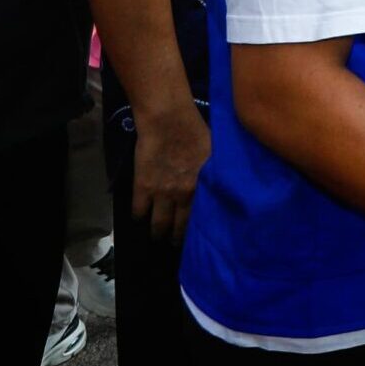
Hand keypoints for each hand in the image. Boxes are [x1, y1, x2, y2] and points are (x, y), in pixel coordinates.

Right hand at [133, 104, 210, 242]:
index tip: (198, 239)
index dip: (198, 231)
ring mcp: (161, 193)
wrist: (169, 122)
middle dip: (175, 238)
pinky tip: (140, 219)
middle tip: (173, 243)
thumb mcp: (216, 157)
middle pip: (177, 226)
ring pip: (157, 223)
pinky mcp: (142, 186)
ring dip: (156, 232)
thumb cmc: (198, 133)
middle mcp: (182, 196)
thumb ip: (216, 176)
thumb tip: (226, 189)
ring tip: (157, 237)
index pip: (201, 219)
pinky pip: (138, 210)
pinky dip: (138, 217)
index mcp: (203, 189)